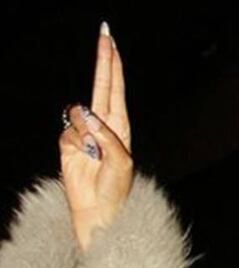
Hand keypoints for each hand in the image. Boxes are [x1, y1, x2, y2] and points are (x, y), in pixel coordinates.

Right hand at [59, 22, 133, 251]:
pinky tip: (82, 159)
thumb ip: (105, 136)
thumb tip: (85, 114)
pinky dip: (74, 143)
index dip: (112, 65)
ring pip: (79, 114)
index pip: (115, 89)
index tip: (110, 43)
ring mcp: (83, 132)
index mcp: (120, 125)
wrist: (99, 209)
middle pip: (100, 86)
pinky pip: (67, 132)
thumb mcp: (120, 161)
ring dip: (85, 132)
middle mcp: (103, 124)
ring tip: (93, 155)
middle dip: (103, 61)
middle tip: (105, 36)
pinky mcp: (67, 142)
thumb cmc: (116, 187)